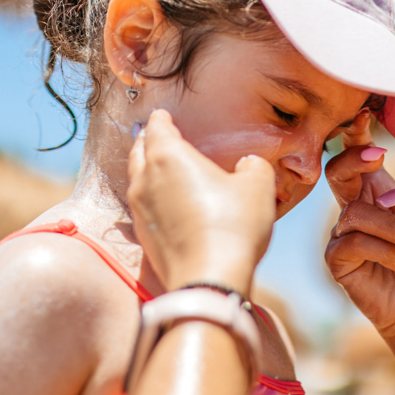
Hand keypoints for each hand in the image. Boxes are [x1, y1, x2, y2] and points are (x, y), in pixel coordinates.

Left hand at [128, 110, 275, 295]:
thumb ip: (253, 166)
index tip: (162, 115)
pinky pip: (143, 206)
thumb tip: (248, 165)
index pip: (158, 128)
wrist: (208, 279)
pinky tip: (165, 203)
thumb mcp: (257, 187)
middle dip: (147, 141)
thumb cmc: (232, 226)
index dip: (161, 119)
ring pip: (136, 179)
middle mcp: (146, 179)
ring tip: (157, 167)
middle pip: (139, 151)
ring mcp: (141, 210)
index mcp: (169, 156)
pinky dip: (151, 197)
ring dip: (145, 169)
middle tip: (154, 135)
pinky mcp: (143, 236)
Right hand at [324, 123, 394, 375]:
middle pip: (337, 171)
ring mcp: (344, 232)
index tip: (363, 114)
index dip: (356, 134)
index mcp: (379, 191)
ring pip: (357, 213)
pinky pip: (354, 242)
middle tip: (376, 159)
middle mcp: (357, 207)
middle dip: (352, 160)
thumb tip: (391, 197)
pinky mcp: (338, 259)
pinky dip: (385, 251)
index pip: (360, 155)